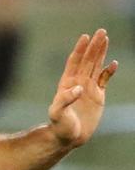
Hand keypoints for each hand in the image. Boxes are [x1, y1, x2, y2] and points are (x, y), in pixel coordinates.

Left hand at [48, 29, 117, 147]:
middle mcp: (78, 82)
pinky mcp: (97, 96)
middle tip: (101, 31)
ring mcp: (88, 88)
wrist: (69, 138)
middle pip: (87, 60)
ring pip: (96, 66)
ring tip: (106, 38)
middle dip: (94, 46)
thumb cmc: (60, 126)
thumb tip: (78, 87)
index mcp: (67, 84)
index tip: (85, 37)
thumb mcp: (58, 113)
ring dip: (101, 53)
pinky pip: (104, 80)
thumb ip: (65, 99)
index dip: (80, 50)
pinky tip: (113, 64)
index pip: (74, 62)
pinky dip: (108, 72)